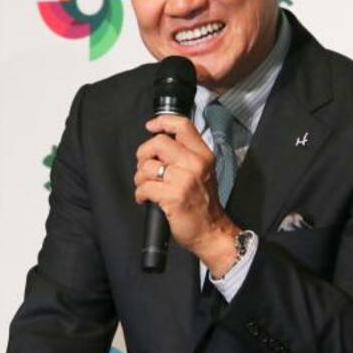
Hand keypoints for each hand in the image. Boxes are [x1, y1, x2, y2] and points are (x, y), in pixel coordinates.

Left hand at [134, 115, 239, 276]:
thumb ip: (187, 154)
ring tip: (147, 185)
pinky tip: (146, 198)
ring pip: (147, 166)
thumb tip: (160, 143)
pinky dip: (140, 193)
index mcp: (203, 155)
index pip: (183, 126)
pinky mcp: (173, 197)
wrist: (211, 230)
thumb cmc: (204, 203)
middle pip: (159, 143)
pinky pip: (144, 187)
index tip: (151, 126)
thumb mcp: (203, 171)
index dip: (162, 122)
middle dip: (144, 154)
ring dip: (140, 177)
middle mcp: (195, 164)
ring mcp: (184, 180)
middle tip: (146, 166)